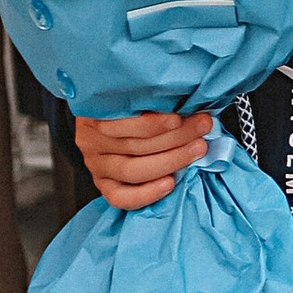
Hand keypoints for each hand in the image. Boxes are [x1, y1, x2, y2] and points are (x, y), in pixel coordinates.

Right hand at [73, 110, 210, 209]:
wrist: (112, 125)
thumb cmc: (131, 105)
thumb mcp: (134, 94)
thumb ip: (152, 99)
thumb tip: (189, 102)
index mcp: (94, 113)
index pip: (122, 121)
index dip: (153, 123)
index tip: (180, 118)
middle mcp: (91, 141)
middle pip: (134, 145)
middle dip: (175, 137)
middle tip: (202, 127)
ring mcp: (96, 165)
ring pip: (132, 170)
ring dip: (171, 160)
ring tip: (197, 149)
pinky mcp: (103, 185)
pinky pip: (121, 198)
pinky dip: (147, 193)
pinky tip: (170, 184)